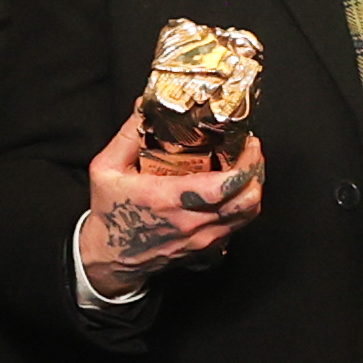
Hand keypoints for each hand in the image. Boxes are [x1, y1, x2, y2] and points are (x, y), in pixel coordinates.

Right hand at [79, 106, 264, 298]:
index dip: (247, 163)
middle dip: (257, 172)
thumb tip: (144, 106)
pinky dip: (241, 208)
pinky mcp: (205, 249)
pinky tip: (232, 192)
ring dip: (253, 190)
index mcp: (169, 199)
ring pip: (247, 216)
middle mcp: (191, 223)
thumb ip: (127, 135)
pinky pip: (236, 227)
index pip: (225, 185)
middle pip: (247, 201)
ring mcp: (201, 240)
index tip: (249, 144)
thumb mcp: (106, 169)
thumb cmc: (109, 214)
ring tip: (245, 169)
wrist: (109, 257)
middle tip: (251, 153)